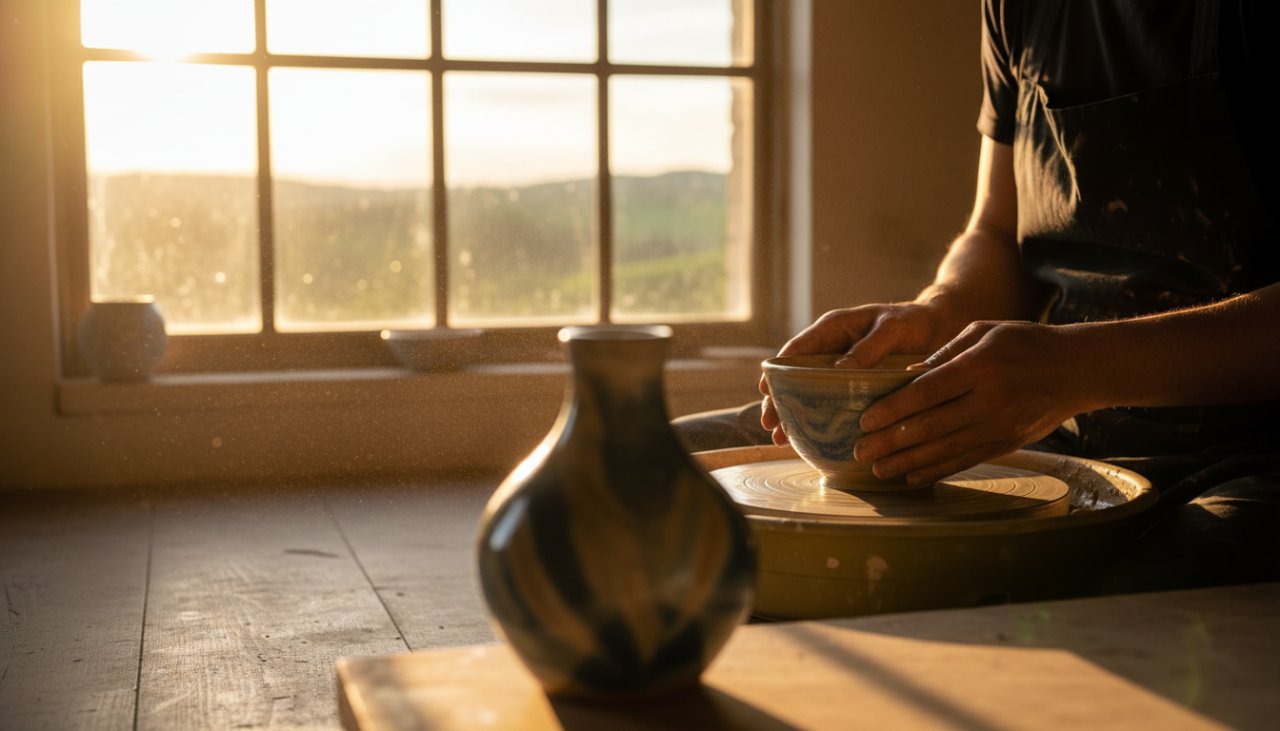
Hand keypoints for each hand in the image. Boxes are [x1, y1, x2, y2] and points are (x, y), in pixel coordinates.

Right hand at [759, 302, 950, 444]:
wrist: (939, 328)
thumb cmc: (914, 322)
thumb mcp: (893, 330)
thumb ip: (868, 348)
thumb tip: (840, 370)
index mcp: (832, 329)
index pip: (795, 351)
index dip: (777, 372)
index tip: (766, 392)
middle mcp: (831, 350)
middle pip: (793, 377)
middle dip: (778, 401)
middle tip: (771, 427)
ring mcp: (840, 369)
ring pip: (807, 394)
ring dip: (794, 415)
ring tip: (782, 440)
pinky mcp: (852, 386)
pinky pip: (828, 403)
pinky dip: (817, 421)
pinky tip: (811, 442)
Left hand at [851, 321, 1093, 484]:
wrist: (1078, 370)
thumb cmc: (1026, 343)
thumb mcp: (986, 331)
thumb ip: (945, 353)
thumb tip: (908, 377)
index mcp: (981, 367)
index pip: (928, 392)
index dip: (893, 408)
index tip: (864, 421)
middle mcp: (990, 401)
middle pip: (931, 426)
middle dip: (891, 442)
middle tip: (860, 452)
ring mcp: (1000, 426)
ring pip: (945, 449)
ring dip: (907, 462)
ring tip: (877, 470)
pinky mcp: (1007, 443)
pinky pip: (965, 460)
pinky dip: (936, 470)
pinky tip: (911, 477)